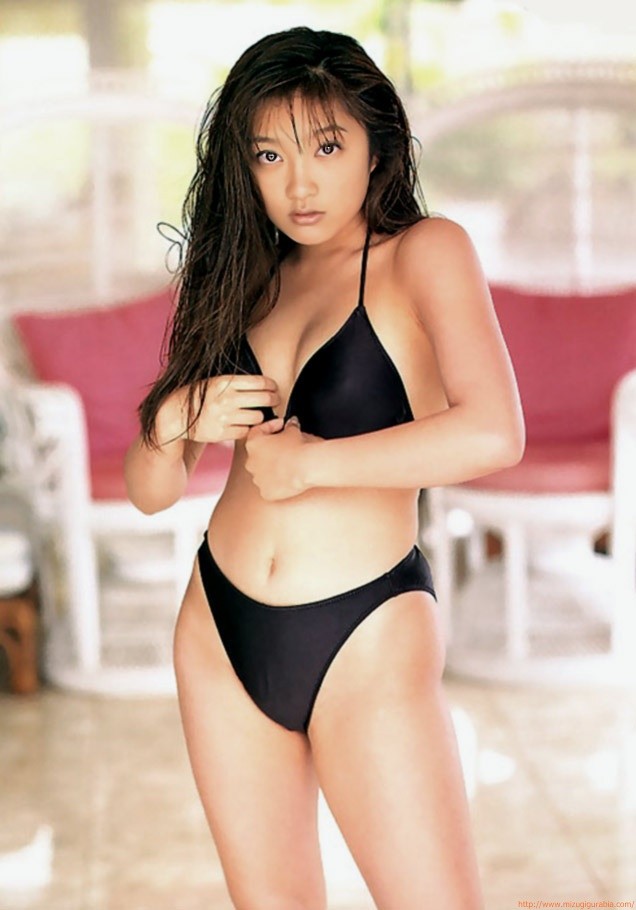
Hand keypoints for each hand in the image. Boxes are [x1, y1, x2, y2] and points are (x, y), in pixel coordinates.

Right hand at [156, 374, 280, 445]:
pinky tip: (243, 424)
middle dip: (273, 399)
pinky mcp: (222, 433)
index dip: (272, 385)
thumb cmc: (199, 396)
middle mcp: (226, 399)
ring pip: (257, 417)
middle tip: (275, 400)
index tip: (274, 388)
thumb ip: (236, 383)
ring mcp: (224, 417)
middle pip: (264, 399)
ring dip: (259, 416)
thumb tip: (264, 384)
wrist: (175, 415)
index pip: (260, 382)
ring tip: (255, 413)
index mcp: (224, 382)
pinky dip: (247, 428)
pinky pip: (246, 431)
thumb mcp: (214, 382)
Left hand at [244, 415, 322, 500]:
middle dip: (270, 449)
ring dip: (273, 467)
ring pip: (263, 472)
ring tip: (288, 463)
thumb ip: (289, 426)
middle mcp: (251, 462)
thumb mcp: (293, 430)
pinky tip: (287, 477)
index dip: (271, 426)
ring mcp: (257, 479)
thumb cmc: (297, 449)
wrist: (305, 467)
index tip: (281, 425)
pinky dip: (277, 482)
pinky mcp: (266, 492)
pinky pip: (270, 486)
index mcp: (253, 444)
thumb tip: (291, 425)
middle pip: (258, 454)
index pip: (258, 431)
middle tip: (285, 445)